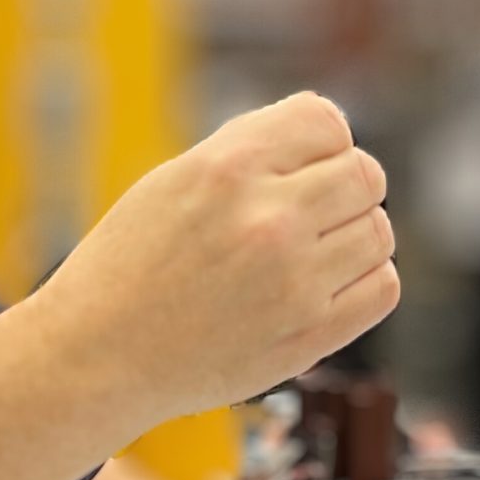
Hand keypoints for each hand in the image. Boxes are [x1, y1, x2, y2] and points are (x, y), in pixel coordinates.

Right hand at [40, 92, 397, 430]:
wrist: (96, 357)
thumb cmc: (126, 268)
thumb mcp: (172, 181)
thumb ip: (247, 152)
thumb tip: (325, 131)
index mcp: (228, 168)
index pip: (327, 121)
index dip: (319, 141)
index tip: (300, 166)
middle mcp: (268, 219)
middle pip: (365, 175)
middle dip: (343, 188)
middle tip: (308, 214)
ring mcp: (294, 281)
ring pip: (379, 232)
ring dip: (354, 237)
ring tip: (312, 254)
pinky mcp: (308, 335)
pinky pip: (382, 288)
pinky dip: (364, 282)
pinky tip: (324, 287)